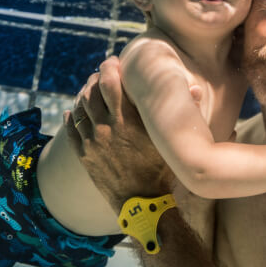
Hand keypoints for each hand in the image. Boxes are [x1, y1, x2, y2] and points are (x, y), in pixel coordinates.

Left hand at [65, 56, 173, 210]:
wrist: (142, 205)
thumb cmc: (162, 171)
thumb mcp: (174, 141)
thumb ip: (184, 111)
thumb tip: (194, 87)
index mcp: (128, 120)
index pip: (111, 82)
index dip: (110, 67)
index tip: (113, 61)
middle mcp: (107, 128)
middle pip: (92, 91)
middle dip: (95, 78)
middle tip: (100, 74)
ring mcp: (92, 142)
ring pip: (80, 108)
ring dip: (83, 94)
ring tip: (89, 89)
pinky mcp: (85, 156)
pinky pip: (71, 130)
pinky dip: (71, 117)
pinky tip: (72, 111)